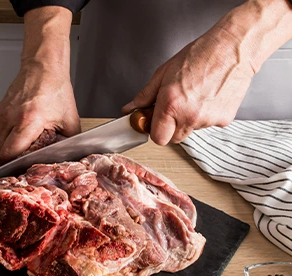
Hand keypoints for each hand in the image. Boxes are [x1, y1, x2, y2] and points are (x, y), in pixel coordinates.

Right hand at [0, 61, 79, 164]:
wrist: (44, 69)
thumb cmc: (56, 91)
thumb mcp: (70, 121)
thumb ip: (68, 142)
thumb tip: (67, 155)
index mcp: (28, 121)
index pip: (10, 153)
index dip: (16, 165)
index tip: (25, 167)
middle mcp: (10, 118)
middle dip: (8, 161)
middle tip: (21, 162)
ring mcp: (1, 114)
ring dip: (4, 152)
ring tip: (19, 151)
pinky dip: (2, 141)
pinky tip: (15, 139)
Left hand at [123, 0, 291, 144]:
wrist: (234, 48)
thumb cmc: (200, 55)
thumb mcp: (164, 73)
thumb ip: (145, 95)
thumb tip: (130, 108)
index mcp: (171, 104)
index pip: (158, 138)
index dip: (156, 130)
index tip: (157, 122)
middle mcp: (189, 116)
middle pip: (174, 138)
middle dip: (171, 127)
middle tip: (175, 107)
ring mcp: (208, 120)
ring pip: (191, 131)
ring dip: (188, 119)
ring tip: (195, 96)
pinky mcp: (223, 120)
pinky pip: (207, 125)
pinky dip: (205, 115)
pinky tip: (207, 97)